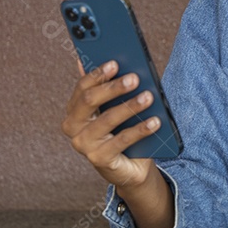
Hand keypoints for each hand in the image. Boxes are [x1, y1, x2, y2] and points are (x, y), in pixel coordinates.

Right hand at [61, 59, 157, 189]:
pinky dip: (140, 129)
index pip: (82, 87)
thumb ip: (111, 87)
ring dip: (130, 106)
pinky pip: (122, 140)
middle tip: (135, 78)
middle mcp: (73, 127)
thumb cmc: (122, 129)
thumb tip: (112, 60)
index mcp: (74, 110)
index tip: (116, 63)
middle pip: (89, 101)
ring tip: (148, 97)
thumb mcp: (116, 107)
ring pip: (107, 119)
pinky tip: (155, 121)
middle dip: (113, 88)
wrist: (130, 167)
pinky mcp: (99, 159)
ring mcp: (84, 145)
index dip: (98, 73)